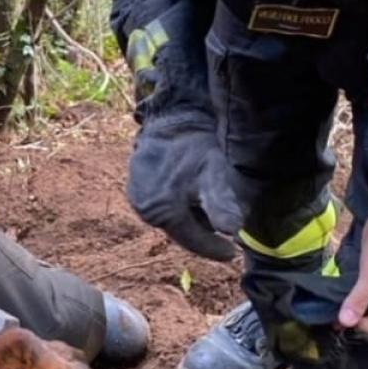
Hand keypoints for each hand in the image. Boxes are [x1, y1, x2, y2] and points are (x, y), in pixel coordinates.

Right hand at [127, 110, 240, 260]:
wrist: (171, 115)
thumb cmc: (196, 144)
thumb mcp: (214, 172)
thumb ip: (221, 202)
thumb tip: (233, 229)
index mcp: (162, 211)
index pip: (193, 242)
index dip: (215, 249)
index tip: (233, 252)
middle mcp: (144, 210)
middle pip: (181, 231)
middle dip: (202, 228)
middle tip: (224, 218)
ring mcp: (136, 198)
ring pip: (171, 219)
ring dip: (189, 216)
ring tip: (205, 198)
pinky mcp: (134, 187)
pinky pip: (160, 205)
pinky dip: (177, 203)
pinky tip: (189, 187)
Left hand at [339, 206, 367, 334]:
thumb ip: (359, 299)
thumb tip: (345, 322)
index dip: (366, 326)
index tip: (346, 318)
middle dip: (358, 320)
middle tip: (334, 318)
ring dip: (354, 309)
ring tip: (333, 311)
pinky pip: (366, 295)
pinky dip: (354, 298)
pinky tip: (339, 298)